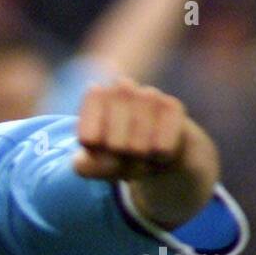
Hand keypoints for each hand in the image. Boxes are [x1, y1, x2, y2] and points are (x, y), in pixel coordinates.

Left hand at [74, 78, 218, 226]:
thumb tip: (83, 161)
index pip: (88, 138)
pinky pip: (161, 146)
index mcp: (95, 98)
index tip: (100, 149)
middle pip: (114, 145)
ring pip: (137, 147)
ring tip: (143, 153)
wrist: (162, 152)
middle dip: (121, 159)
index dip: (98, 156)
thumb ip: (88, 166)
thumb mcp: (98, 165)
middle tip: (126, 154)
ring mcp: (148, 94)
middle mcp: (121, 89)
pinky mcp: (173, 106)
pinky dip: (160, 157)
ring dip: (140, 160)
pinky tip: (162, 148)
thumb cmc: (122, 154)